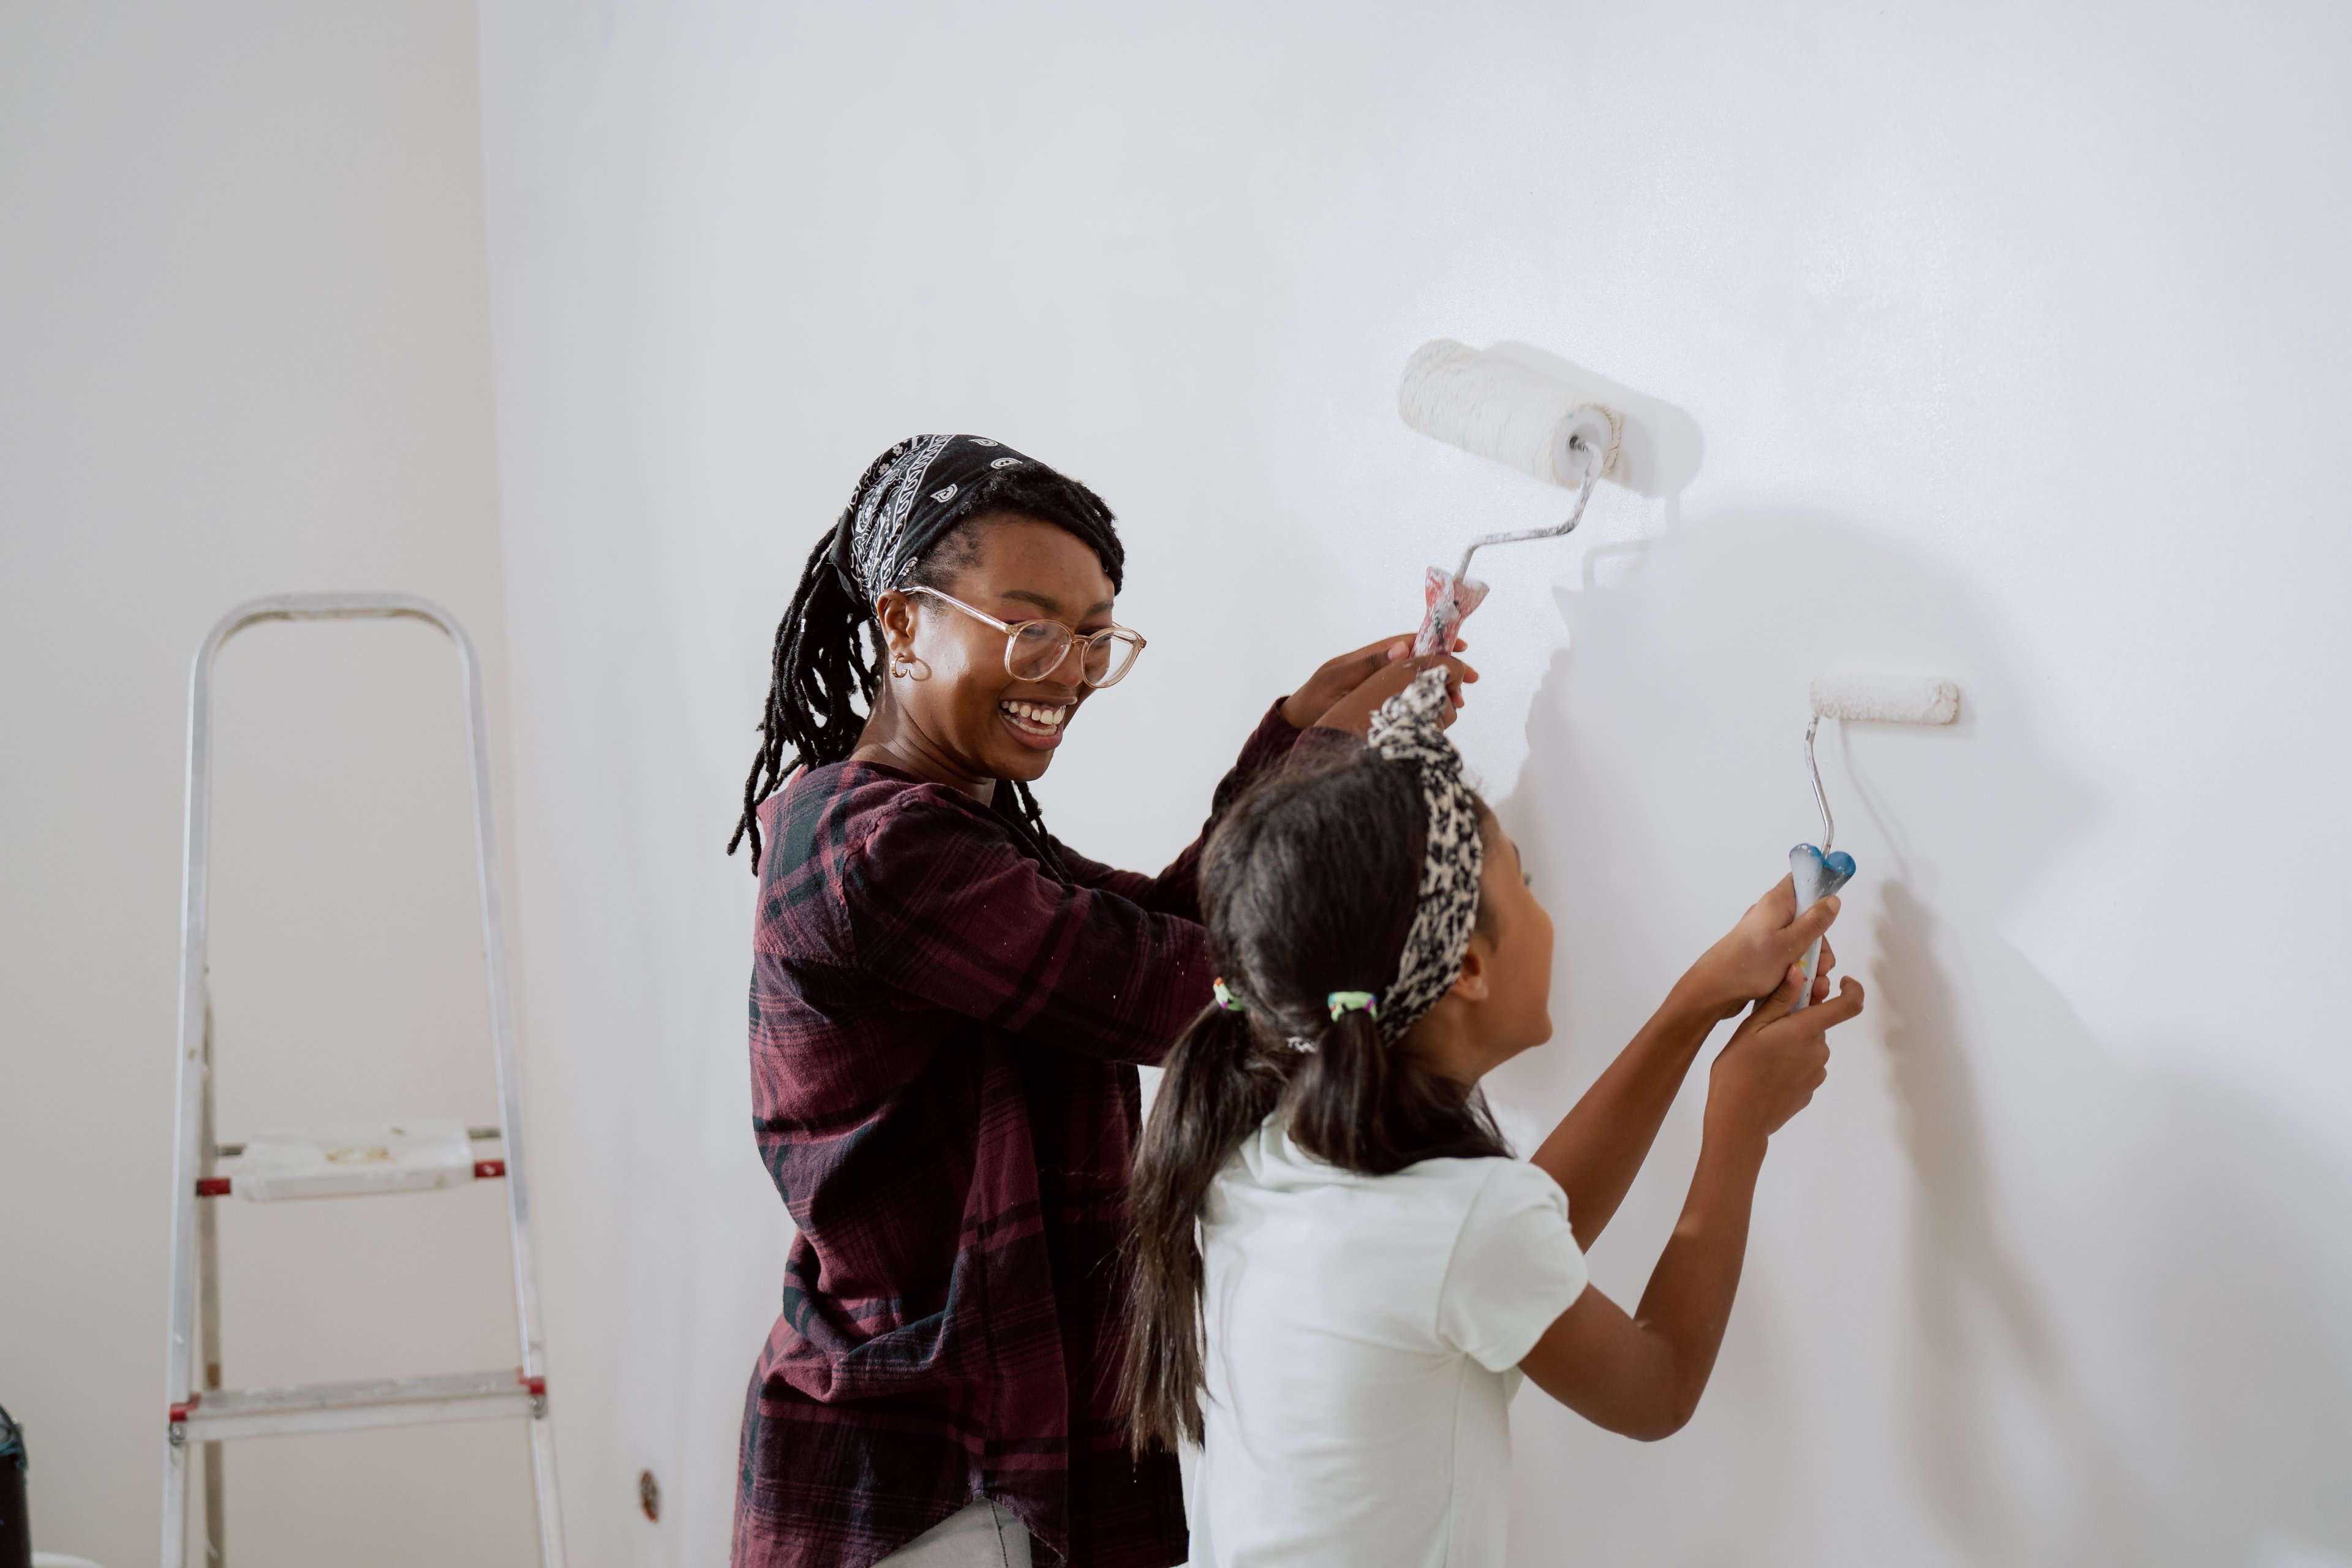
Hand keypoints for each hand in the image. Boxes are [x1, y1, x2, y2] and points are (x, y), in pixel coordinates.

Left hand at [1309, 649, 1480, 737]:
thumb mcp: (1339, 682)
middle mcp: (1373, 668)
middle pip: (1416, 662)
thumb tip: (1400, 647)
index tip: (1461, 647)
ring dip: (1438, 688)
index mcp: (1364, 659)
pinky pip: (1406, 695)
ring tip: (1458, 702)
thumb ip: (1368, 666)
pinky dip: (1425, 700)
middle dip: (1445, 669)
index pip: (1407, 644)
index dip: (1434, 643)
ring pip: (1414, 681)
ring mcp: (1374, 685)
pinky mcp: (1375, 701)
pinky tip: (1439, 712)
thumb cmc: (1313, 705)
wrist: (1294, 725)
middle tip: (1471, 681)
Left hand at [1677, 876, 1839, 1021]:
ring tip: (1812, 984)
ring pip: (1801, 943)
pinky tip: (1803, 989)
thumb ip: (1814, 922)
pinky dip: (1798, 971)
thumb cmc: (1750, 966)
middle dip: (1819, 945)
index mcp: (1777, 903)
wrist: (1714, 991)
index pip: (1802, 880)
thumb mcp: (1790, 944)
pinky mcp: (1764, 954)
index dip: (1820, 892)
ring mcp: (1767, 936)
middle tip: (1819, 967)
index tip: (1828, 917)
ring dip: (1812, 963)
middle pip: (1808, 920)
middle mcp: (1771, 916)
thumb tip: (1832, 899)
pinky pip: (1789, 957)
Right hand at [1704, 968, 1863, 1146]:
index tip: (1840, 982)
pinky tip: (1766, 1074)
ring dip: (1792, 1043)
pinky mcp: (1810, 1091)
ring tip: (1760, 1055)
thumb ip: (1779, 1000)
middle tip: (1766, 1028)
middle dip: (1798, 1020)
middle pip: (1817, 1025)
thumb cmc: (1738, 1070)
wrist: (1739, 1120)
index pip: (1848, 1005)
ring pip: (1809, 1046)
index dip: (1853, 989)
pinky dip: (1790, 1064)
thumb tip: (1799, 972)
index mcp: (1806, 1030)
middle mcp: (1818, 1051)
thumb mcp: (1751, 1028)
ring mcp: (1816, 1073)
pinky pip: (1805, 1067)